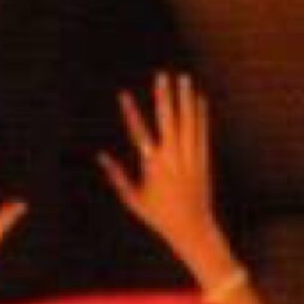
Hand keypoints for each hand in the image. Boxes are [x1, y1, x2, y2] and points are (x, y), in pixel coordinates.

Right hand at [99, 71, 225, 275]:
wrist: (192, 228)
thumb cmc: (159, 217)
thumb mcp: (133, 200)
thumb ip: (117, 176)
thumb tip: (100, 156)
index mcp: (152, 166)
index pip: (138, 133)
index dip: (130, 113)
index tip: (123, 95)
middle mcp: (172, 159)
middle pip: (167, 121)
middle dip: (164, 96)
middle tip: (162, 75)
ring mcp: (190, 158)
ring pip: (187, 123)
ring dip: (185, 99)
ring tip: (183, 78)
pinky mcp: (203, 161)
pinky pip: (201, 133)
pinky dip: (200, 115)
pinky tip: (199, 99)